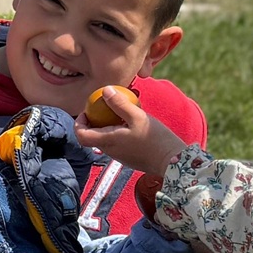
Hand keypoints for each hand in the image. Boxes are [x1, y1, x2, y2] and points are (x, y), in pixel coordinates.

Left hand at [74, 86, 191, 179]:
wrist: (173, 162)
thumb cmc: (156, 139)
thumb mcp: (138, 117)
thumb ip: (120, 104)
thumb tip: (105, 90)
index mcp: (109, 142)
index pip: (81, 136)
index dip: (79, 123)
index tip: (86, 111)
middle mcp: (111, 151)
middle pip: (92, 137)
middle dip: (93, 122)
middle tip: (103, 107)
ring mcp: (120, 156)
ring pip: (105, 140)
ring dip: (106, 126)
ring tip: (120, 113)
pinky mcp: (129, 158)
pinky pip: (117, 143)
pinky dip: (118, 132)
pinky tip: (132, 123)